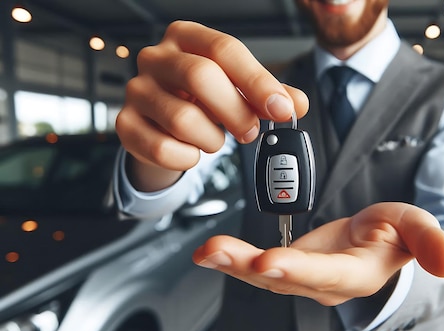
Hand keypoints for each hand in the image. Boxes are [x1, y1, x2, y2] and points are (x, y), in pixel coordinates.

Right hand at [115, 21, 308, 189]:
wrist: (162, 122)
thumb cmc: (202, 98)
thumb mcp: (237, 88)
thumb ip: (269, 95)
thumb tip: (296, 104)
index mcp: (187, 37)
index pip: (224, 49)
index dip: (257, 81)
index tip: (282, 109)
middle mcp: (156, 57)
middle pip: (199, 76)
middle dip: (235, 111)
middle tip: (250, 131)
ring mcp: (137, 90)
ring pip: (182, 118)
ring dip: (211, 138)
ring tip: (216, 138)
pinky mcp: (125, 124)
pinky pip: (163, 148)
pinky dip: (187, 158)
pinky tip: (191, 150)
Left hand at [192, 202, 443, 305]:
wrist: (378, 244)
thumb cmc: (396, 233)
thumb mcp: (416, 226)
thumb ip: (429, 241)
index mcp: (357, 274)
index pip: (326, 274)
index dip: (298, 270)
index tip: (269, 261)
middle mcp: (325, 284)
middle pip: (285, 279)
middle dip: (249, 266)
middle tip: (217, 252)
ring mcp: (304, 279)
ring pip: (264, 277)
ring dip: (233, 263)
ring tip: (205, 250)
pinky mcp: (288, 268)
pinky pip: (258, 267)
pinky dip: (233, 259)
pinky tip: (210, 251)